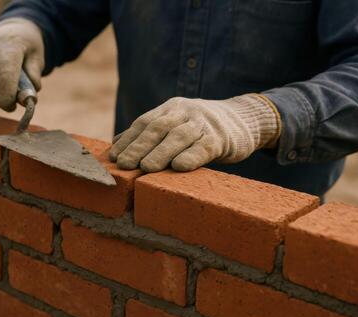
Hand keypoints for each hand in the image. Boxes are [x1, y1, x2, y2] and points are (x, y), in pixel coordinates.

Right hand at [0, 18, 44, 110]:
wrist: (14, 30)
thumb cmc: (28, 49)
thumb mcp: (38, 61)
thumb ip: (33, 80)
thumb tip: (26, 100)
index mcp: (11, 45)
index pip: (4, 72)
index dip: (7, 94)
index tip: (12, 106)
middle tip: (9, 106)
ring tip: (3, 96)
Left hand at [109, 94, 280, 171]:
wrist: (244, 118)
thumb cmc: (201, 127)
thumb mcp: (176, 123)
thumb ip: (150, 132)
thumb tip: (117, 145)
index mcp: (170, 108)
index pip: (144, 122)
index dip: (128, 139)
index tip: (113, 157)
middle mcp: (185, 112)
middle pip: (158, 128)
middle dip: (139, 146)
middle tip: (125, 164)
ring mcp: (204, 124)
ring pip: (179, 136)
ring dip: (161, 152)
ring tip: (145, 168)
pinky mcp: (221, 138)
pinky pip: (204, 147)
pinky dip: (191, 156)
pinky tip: (179, 167)